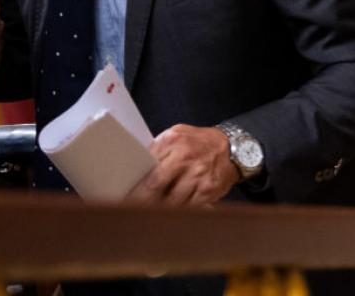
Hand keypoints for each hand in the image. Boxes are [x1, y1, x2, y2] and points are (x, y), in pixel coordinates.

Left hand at [125, 124, 239, 207]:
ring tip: (146, 218)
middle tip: (130, 211)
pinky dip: (177, 214)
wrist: (230, 148)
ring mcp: (197, 175)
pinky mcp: (207, 191)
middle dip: (141, 201)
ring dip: (158, 211)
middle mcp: (185, 157)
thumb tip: (137, 167)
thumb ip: (158, 149)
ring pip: (171, 201)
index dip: (134, 184)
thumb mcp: (176, 135)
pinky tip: (169, 218)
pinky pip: (188, 208)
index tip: (123, 195)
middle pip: (156, 186)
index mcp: (171, 141)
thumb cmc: (198, 142)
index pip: (146, 166)